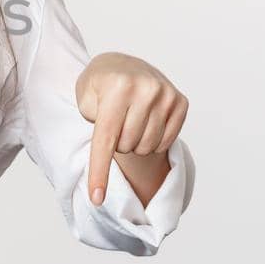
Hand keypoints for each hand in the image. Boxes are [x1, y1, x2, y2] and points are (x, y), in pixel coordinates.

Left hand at [75, 52, 187, 205]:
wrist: (120, 65)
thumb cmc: (98, 87)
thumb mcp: (84, 98)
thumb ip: (90, 121)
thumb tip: (110, 147)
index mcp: (117, 87)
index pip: (106, 139)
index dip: (100, 172)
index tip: (96, 198)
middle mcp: (145, 88)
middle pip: (126, 146)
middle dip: (116, 143)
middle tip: (114, 123)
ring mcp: (166, 94)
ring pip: (147, 148)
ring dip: (134, 143)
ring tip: (128, 122)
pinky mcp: (181, 102)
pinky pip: (165, 142)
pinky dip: (152, 140)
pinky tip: (145, 122)